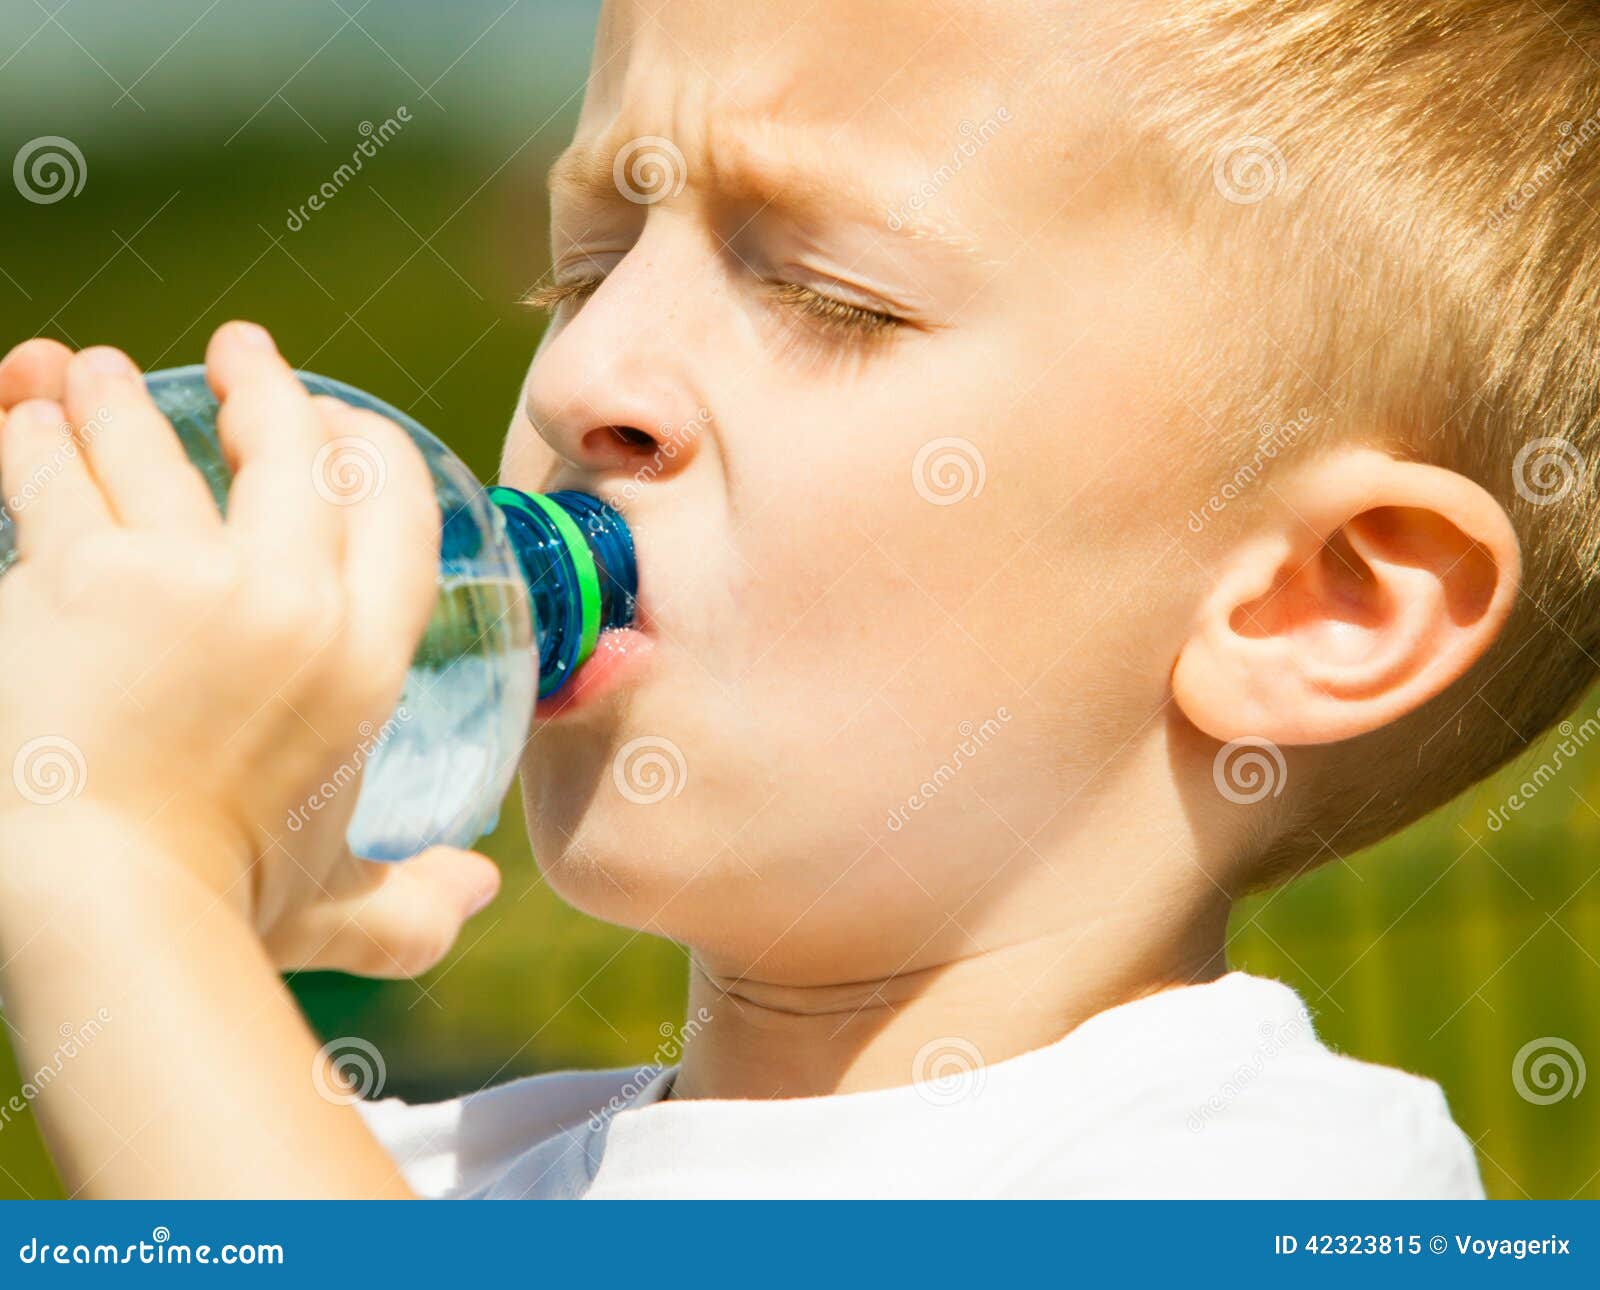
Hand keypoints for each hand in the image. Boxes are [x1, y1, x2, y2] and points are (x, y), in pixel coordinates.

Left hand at [0, 327, 498, 975]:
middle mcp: (295, 601)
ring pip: (151, 445)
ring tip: (92, 374)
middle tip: (239, 351)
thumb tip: (480, 888)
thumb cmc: (225, 911)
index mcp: (368, 659)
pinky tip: (25, 417)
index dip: (366, 444)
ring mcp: (188, 579)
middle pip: (289, 448)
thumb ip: (416, 902)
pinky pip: (53, 475)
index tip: (338, 416)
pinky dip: (33, 437)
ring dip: (116, 398)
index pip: (393, 506)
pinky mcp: (83, 575)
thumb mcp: (342, 904)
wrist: (112, 915)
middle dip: (261, 383)